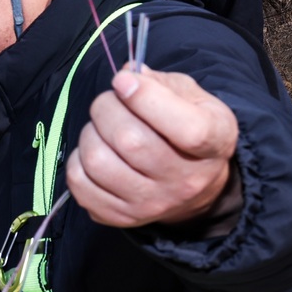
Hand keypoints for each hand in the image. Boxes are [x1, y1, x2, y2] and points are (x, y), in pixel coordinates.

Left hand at [66, 66, 239, 227]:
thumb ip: (161, 84)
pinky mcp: (119, 217)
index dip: (146, 99)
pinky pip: (79, 184)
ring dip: (89, 133)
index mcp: (214, 143)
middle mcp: (185, 181)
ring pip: (98, 161)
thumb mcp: (194, 99)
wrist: (193, 187)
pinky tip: (93, 152)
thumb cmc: (189, 131)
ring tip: (101, 128)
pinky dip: (77, 160)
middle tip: (109, 100)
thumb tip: (127, 74)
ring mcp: (150, 204)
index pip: (187, 129)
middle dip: (106, 108)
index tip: (123, 81)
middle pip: (130, 141)